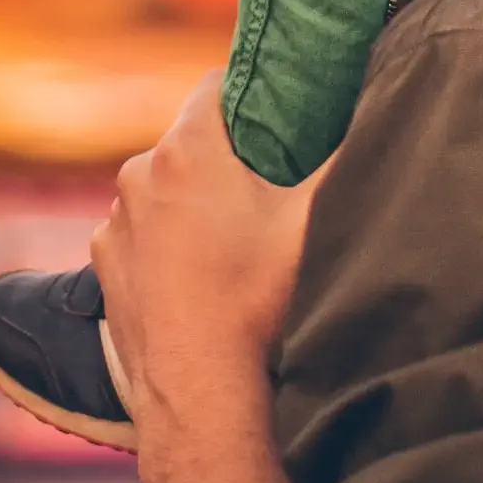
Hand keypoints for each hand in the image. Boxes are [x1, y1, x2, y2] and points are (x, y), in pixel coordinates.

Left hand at [93, 71, 322, 482]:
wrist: (202, 396)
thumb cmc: (259, 303)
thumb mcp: (315, 223)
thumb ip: (345, 158)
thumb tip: (378, 110)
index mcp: (188, 150)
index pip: (219, 86)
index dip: (254, 94)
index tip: (281, 115)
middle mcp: (138, 175)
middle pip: (191, 142)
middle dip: (227, 158)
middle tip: (269, 190)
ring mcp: (114, 224)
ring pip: (162, 191)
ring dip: (191, 204)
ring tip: (233, 246)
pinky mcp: (104, 268)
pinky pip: (139, 236)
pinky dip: (163, 246)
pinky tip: (198, 279)